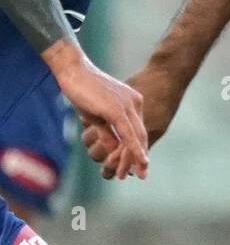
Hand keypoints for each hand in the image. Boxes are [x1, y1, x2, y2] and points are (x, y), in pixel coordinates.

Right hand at [44, 43, 148, 178]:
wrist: (72, 70)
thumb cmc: (82, 90)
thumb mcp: (97, 116)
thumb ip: (107, 132)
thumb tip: (113, 150)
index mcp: (132, 102)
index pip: (138, 130)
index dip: (138, 148)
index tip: (138, 164)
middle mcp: (134, 103)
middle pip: (141, 135)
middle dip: (141, 157)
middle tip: (142, 175)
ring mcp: (127, 105)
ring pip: (136, 137)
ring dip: (134, 158)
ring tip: (134, 174)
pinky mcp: (117, 109)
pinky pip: (128, 133)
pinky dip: (134, 149)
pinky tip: (139, 160)